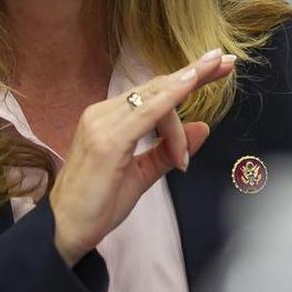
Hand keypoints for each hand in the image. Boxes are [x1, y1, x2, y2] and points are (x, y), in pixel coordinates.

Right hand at [48, 49, 234, 266]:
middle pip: (156, 87)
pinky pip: (146, 113)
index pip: (153, 93)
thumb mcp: (141, 175)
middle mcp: (102, 114)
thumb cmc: (97, 205)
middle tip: (227, 61)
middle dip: (195, 73)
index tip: (216, 68)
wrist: (64, 230)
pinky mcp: (107, 140)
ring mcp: (102, 124)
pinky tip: (190, 84)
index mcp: (108, 119)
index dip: (186, 78)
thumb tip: (204, 127)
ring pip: (155, 99)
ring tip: (206, 103)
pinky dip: (170, 98)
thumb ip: (168, 151)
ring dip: (187, 95)